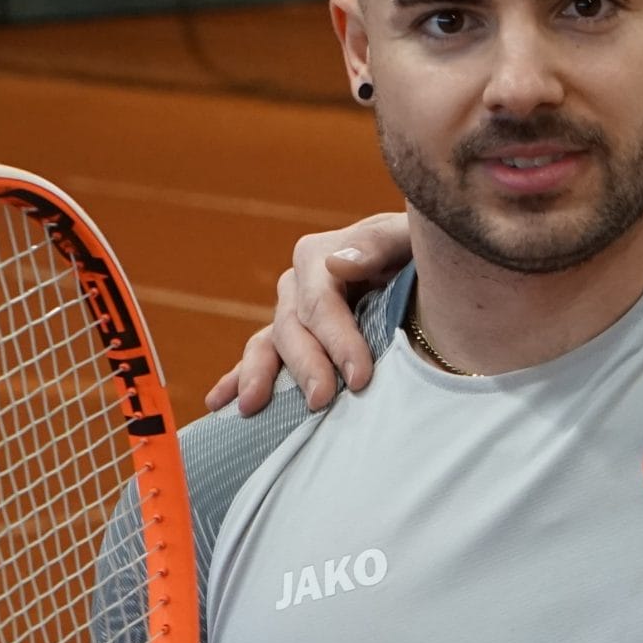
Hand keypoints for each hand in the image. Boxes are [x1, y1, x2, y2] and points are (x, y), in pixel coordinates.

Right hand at [202, 212, 411, 414]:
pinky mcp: (292, 336)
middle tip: (321, 401)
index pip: (320, 304)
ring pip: (268, 345)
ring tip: (250, 407)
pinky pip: (261, 357)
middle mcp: (298, 284)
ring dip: (257, 375)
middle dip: (306, 367)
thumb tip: (338, 263)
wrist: (423, 266)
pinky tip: (219, 403)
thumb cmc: (419, 248)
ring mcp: (290, 312)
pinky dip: (237, 378)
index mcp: (319, 256)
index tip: (360, 378)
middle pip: (292, 328)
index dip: (337, 341)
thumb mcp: (409, 235)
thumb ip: (378, 243)